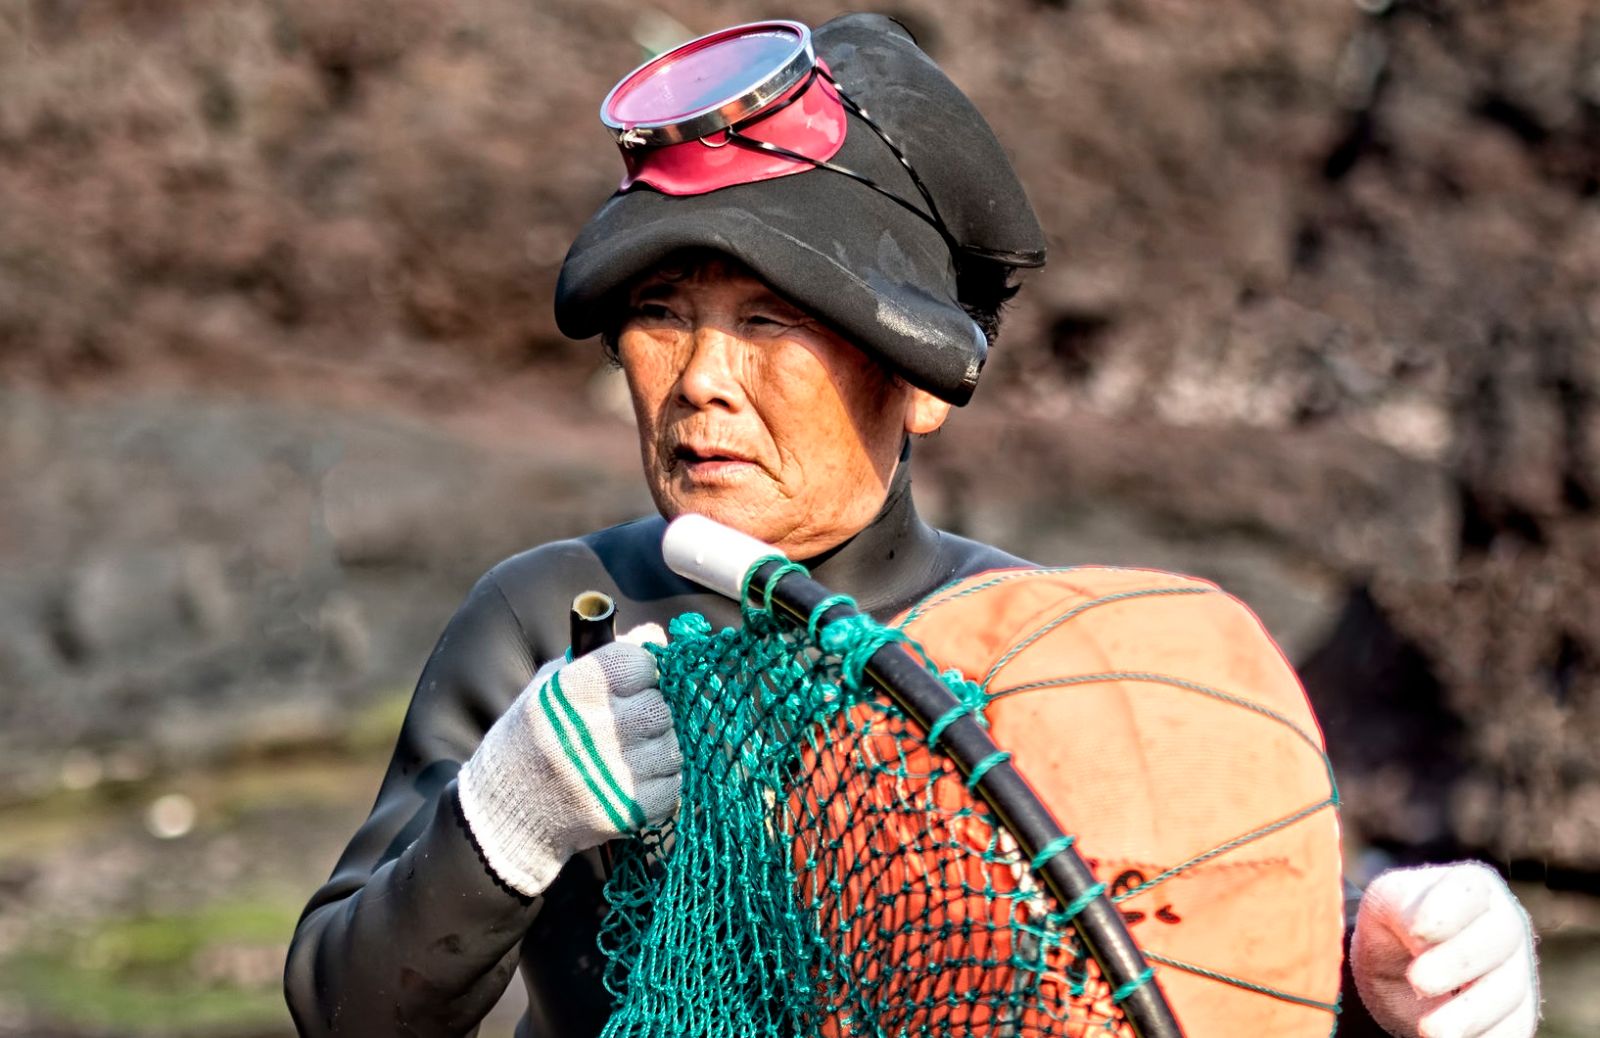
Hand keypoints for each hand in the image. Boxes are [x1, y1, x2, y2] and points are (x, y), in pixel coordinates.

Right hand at [457, 623, 680, 896]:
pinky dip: (658, 785)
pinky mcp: (624, 811)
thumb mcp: (551, 686)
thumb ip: (604, 655)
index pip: (641, 662)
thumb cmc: (530, 739)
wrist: (505, 813)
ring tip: (624, 755)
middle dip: (648, 712)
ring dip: (656, 749)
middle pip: (660, 707)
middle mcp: (594, 729)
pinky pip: (671, 787)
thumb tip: (656, 635)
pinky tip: (629, 782)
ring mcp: (611, 774)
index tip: (627, 683)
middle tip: (624, 724)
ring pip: (671, 748)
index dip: (639, 671)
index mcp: (573, 690)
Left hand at [1351, 862, 1538, 1037]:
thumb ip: (1401, 907)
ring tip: (1429, 1030)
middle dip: (1458, 962)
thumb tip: (1423, 932)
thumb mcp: (1384, 907)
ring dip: (1470, 1013)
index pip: (1468, 890)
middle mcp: (1504, 924)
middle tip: (1419, 982)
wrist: (1399, 976)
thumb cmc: (1393, 929)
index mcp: (1471, 887)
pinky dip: (1487, 1037)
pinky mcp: (1518, 1013)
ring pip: (1508, 991)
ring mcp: (1517, 970)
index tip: (1418, 933)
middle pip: (1497, 939)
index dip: (1446, 911)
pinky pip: (1513, 1028)